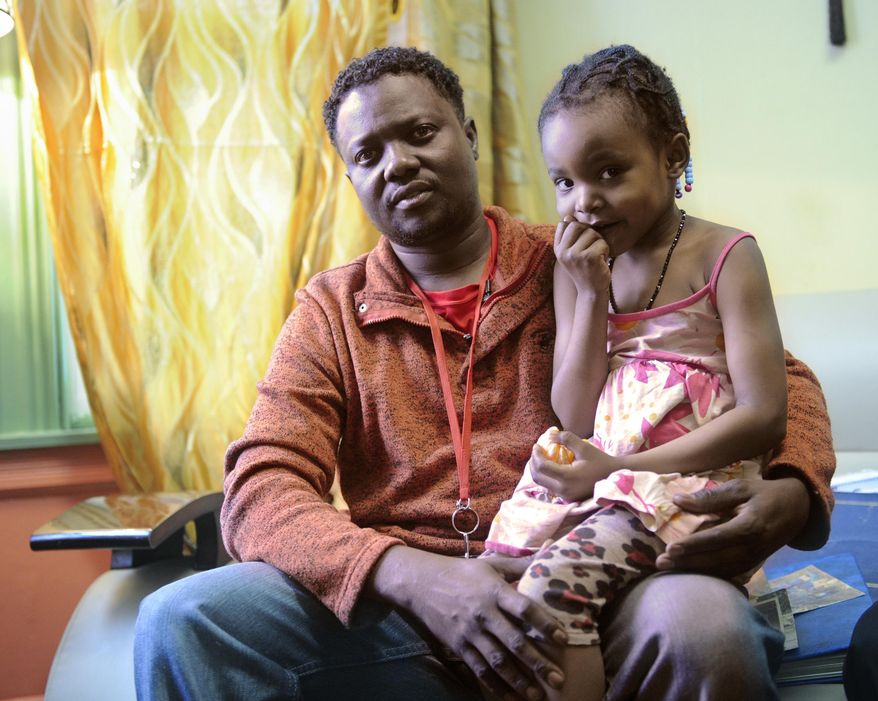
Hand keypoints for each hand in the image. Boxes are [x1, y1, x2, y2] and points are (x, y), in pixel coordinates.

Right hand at [370, 547, 566, 699]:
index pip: (524, 608)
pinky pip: (479, 668)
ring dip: (519, 680)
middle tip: (558, 679)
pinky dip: (495, 685)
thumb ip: (523, 562)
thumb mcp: (491, 564)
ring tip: (537, 695)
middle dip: (538, 662)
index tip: (564, 639)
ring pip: (497, 660)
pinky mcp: (458, 645)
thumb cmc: (461, 571)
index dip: (545, 624)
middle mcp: (483, 612)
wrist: (420, 582)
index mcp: (494, 590)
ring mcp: (469, 631)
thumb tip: (553, 548)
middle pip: (514, 640)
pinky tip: (510, 696)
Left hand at [529, 430, 618, 501]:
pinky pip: (549, 486)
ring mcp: (565, 496)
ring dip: (537, 469)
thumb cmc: (600, 461)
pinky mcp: (567, 497)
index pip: (542, 467)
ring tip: (541, 457)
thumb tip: (550, 435)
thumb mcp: (584, 447)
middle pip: (537, 477)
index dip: (536, 455)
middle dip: (533, 463)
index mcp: (567, 478)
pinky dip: (545, 475)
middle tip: (536, 451)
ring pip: (541, 483)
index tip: (537, 445)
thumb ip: (566, 439)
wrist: (614, 477)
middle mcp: (563, 490)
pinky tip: (549, 466)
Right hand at [553, 217, 609, 296]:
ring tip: (596, 256)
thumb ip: (570, 235)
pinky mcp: (588, 258)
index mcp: (557, 249)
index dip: (577, 229)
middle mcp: (563, 252)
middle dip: (589, 234)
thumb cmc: (585, 269)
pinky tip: (601, 261)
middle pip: (578, 225)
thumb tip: (568, 216)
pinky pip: (601, 242)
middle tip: (592, 248)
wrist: (591, 291)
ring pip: (592, 233)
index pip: (564, 224)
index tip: (581, 243)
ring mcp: (574, 255)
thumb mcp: (573, 252)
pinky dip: (605, 250)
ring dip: (599, 242)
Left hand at [655, 476, 810, 576]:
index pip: (718, 538)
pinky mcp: (753, 565)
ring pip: (721, 570)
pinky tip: (688, 573)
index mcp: (751, 525)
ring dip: (694, 571)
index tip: (671, 548)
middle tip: (660, 563)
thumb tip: (678, 500)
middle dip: (687, 562)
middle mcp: (753, 547)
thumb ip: (711, 497)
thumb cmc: (764, 494)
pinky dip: (708, 575)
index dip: (694, 544)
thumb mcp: (740, 487)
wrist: (797, 510)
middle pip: (716, 559)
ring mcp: (754, 559)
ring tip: (668, 570)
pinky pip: (728, 573)